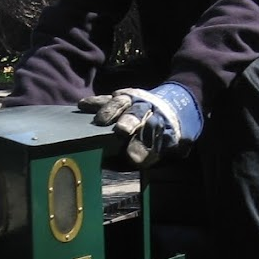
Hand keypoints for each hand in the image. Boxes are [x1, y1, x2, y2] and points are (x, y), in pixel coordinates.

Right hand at [79, 83, 202, 166]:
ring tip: (100, 120)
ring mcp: (133, 101)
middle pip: (137, 114)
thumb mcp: (176, 145)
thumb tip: (139, 161)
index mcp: (164, 124)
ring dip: (111, 110)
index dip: (145, 145)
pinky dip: (95, 101)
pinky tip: (82, 105)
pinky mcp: (120, 97)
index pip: (155, 133)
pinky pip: (106, 98)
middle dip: (130, 121)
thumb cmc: (169, 131)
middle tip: (122, 130)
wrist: (176, 102)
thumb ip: (161, 152)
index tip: (134, 158)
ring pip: (121, 102)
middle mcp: (148, 109)